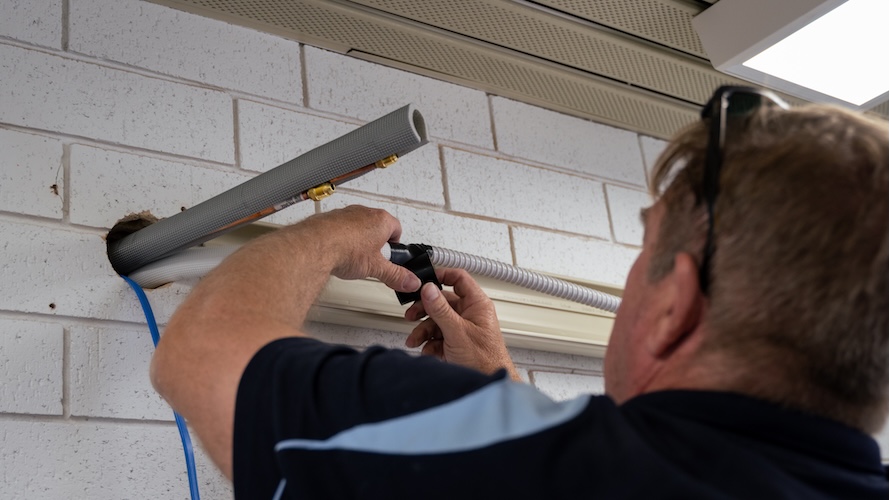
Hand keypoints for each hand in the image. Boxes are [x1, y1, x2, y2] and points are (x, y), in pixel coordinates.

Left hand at [298, 205, 420, 292]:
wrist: (315, 245)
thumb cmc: (345, 248)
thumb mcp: (376, 268)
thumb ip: (396, 275)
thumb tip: (409, 281)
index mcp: (381, 220)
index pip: (397, 229)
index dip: (395, 246)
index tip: (390, 257)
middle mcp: (364, 212)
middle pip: (377, 228)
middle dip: (376, 245)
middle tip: (373, 261)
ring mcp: (346, 214)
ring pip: (358, 227)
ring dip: (358, 242)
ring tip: (353, 260)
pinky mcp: (330, 219)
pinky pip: (340, 228)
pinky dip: (341, 239)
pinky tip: (338, 254)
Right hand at [404, 268, 519, 380]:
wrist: (485, 385)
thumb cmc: (485, 360)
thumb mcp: (457, 332)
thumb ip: (441, 309)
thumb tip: (428, 289)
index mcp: (477, 305)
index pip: (459, 279)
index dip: (442, 276)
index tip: (424, 280)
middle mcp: (470, 314)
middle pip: (442, 302)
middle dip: (424, 310)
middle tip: (411, 315)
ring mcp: (462, 329)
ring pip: (437, 321)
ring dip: (423, 331)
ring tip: (415, 339)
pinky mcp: (455, 343)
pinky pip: (437, 337)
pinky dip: (429, 344)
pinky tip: (427, 351)